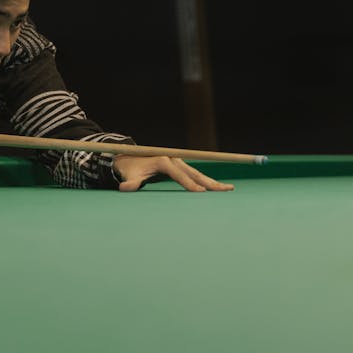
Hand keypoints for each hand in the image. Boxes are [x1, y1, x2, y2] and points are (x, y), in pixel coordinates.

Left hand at [113, 155, 234, 191]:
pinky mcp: (179, 166)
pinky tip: (216, 188)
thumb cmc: (129, 169)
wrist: (129, 158)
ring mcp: (178, 162)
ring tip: (228, 189)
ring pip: (198, 173)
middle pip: (195, 172)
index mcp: (164, 161)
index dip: (190, 184)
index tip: (201, 194)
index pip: (180, 175)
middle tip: (226, 190)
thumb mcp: (129, 176)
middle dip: (210, 183)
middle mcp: (174, 159)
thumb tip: (123, 188)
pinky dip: (206, 181)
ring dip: (212, 182)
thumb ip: (130, 183)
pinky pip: (195, 174)